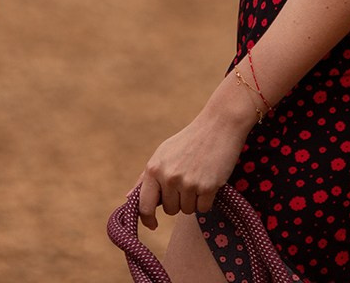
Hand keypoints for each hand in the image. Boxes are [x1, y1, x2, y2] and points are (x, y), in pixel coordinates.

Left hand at [134, 103, 250, 229]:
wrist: (220, 124)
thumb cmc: (189, 140)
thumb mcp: (163, 154)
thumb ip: (146, 178)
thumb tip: (129, 198)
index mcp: (154, 169)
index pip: (144, 205)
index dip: (147, 219)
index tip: (153, 225)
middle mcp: (169, 177)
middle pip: (170, 210)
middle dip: (178, 201)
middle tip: (187, 180)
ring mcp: (188, 183)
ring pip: (187, 210)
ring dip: (194, 200)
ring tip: (199, 177)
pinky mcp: (207, 187)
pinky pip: (203, 208)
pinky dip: (207, 200)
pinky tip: (210, 181)